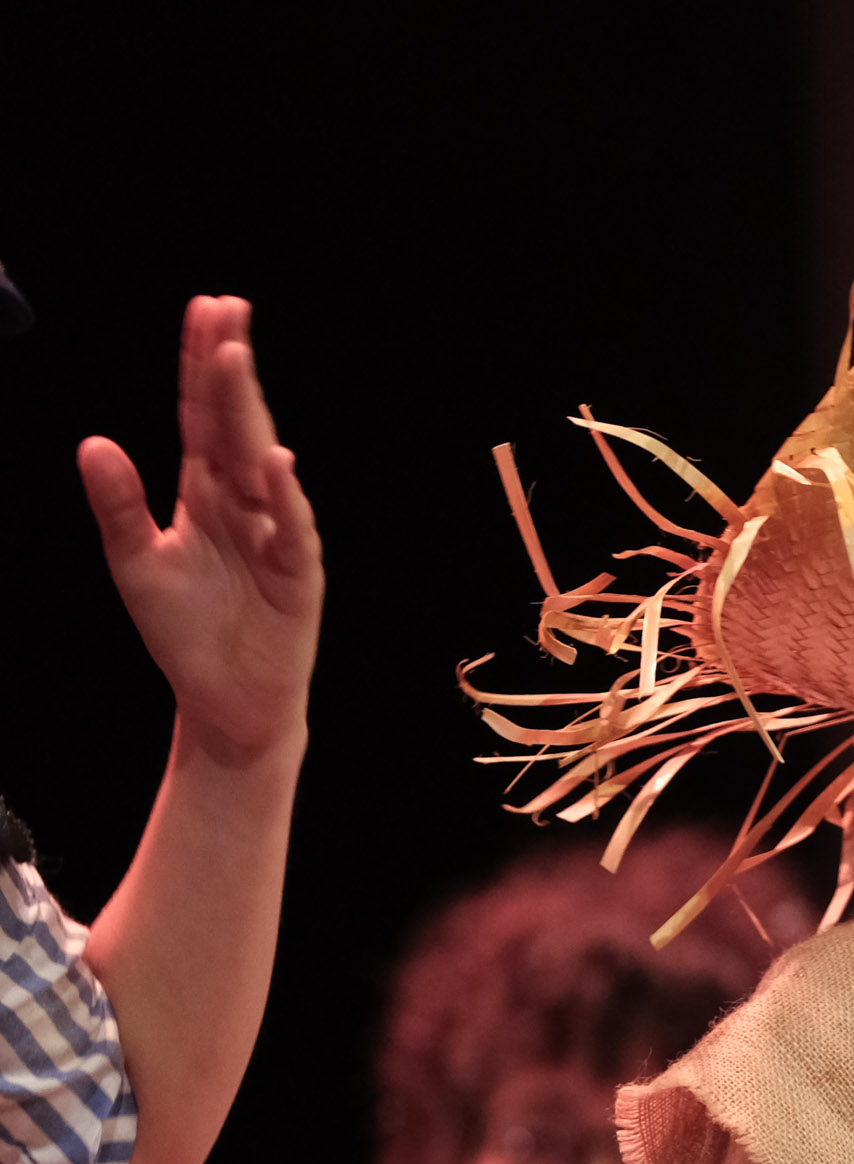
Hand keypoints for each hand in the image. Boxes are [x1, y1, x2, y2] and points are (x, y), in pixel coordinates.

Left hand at [77, 295, 322, 766]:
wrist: (224, 701)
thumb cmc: (185, 634)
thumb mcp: (136, 564)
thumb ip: (118, 504)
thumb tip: (93, 443)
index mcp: (205, 494)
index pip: (201, 417)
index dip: (200, 365)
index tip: (205, 311)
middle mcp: (244, 503)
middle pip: (235, 422)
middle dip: (229, 366)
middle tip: (227, 309)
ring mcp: (275, 534)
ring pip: (262, 460)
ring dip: (250, 411)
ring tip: (235, 360)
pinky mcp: (297, 575)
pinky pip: (291, 529)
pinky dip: (285, 497)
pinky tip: (274, 462)